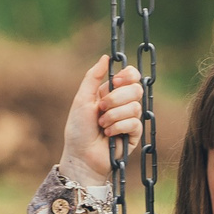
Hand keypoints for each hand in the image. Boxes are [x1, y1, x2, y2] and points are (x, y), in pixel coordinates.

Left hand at [63, 57, 144, 184]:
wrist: (81, 156)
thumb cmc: (78, 130)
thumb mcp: (82, 99)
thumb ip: (93, 77)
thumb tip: (106, 57)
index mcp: (111, 93)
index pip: (131, 76)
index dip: (128, 75)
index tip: (116, 82)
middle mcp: (123, 104)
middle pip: (136, 88)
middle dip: (116, 98)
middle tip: (101, 108)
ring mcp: (130, 119)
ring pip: (135, 106)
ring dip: (114, 115)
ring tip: (102, 125)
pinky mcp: (134, 134)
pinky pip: (135, 122)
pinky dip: (118, 127)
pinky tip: (109, 134)